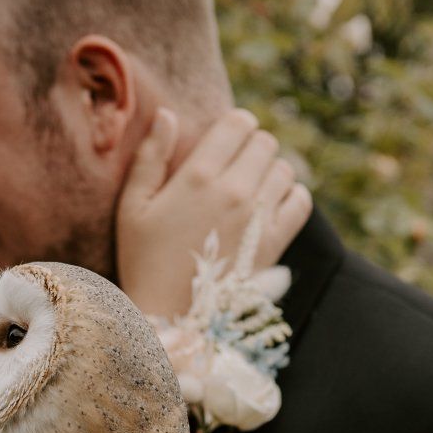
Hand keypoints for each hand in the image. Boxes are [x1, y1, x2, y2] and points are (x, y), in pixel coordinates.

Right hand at [114, 107, 312, 318]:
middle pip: (265, 142)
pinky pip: (300, 200)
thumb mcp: (132, 207)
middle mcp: (234, 190)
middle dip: (252, 148)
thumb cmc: (143, 261)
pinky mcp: (275, 242)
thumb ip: (150, 157)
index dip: (235, 125)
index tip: (226, 140)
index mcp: (198, 175)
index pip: (239, 123)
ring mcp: (258, 217)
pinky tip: (269, 208)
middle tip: (236, 167)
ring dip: (270, 173)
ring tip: (250, 190)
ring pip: (284, 169)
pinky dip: (290, 197)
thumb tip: (168, 114)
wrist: (171, 318)